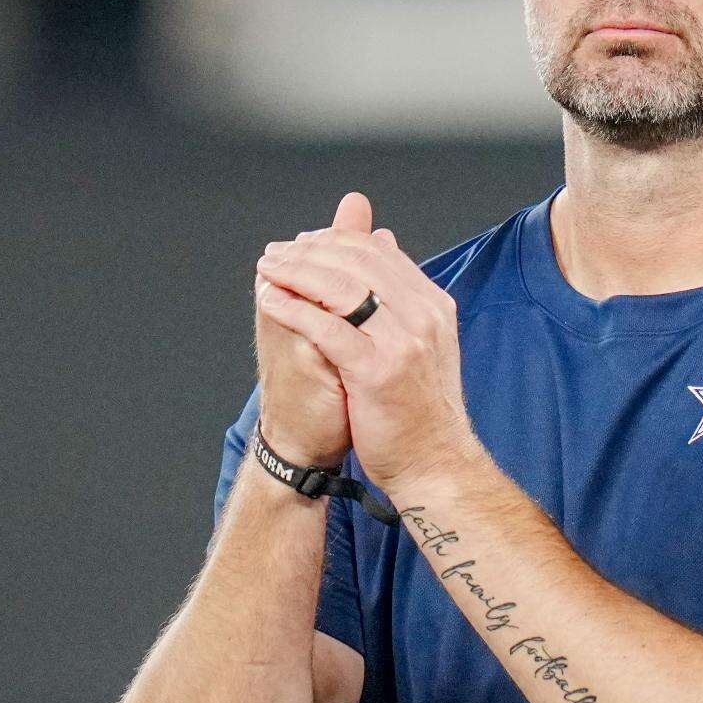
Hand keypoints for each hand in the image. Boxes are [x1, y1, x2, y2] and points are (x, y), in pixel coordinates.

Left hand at [253, 197, 482, 492]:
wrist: (434, 463)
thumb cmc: (419, 408)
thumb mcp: (419, 340)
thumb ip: (399, 293)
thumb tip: (381, 240)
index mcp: (431, 305)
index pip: (378, 252)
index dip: (333, 240)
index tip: (301, 244)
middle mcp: (422, 316)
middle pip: (358, 261)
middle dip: (309, 251)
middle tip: (275, 253)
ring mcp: (402, 342)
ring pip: (342, 287)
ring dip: (296, 272)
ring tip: (268, 269)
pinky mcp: (377, 370)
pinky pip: (328, 327)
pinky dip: (294, 309)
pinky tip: (271, 302)